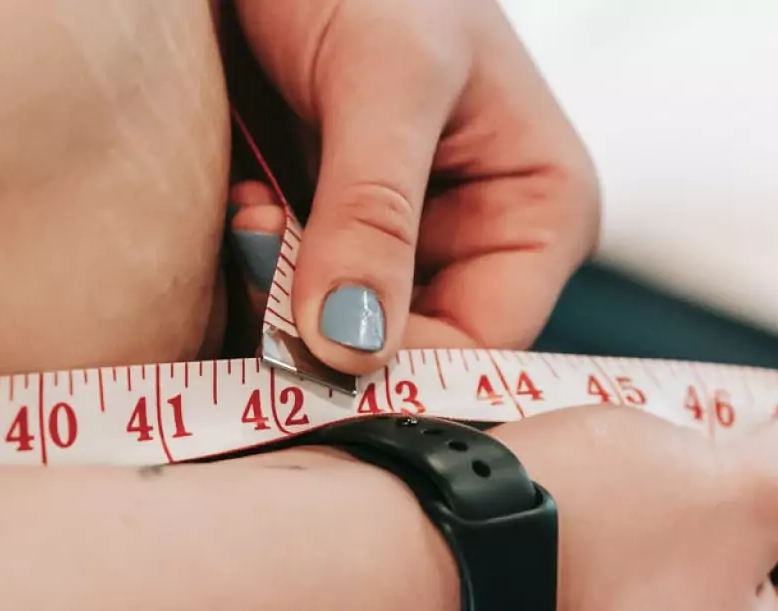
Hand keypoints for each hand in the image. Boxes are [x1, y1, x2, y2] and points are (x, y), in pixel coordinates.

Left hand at [231, 0, 598, 373]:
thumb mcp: (387, 76)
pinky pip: (287, 297)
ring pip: (336, 333)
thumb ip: (373, 211)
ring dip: (278, 294)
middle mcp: (473, 242)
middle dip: (325, 326)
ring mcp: (395, 243)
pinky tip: (241, 202)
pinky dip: (253, 269)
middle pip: (405, 350)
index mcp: (536, 212)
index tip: (311, 356)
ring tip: (250, 209)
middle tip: (262, 252)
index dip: (400, 368)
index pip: (483, 343)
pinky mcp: (326, 232)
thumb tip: (352, 348)